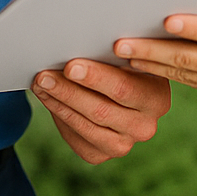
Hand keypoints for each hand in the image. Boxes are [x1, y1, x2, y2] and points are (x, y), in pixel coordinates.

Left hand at [31, 59, 169, 163]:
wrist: (119, 93)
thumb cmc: (121, 66)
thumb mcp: (127, 58)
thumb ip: (112, 54)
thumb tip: (78, 41)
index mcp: (156, 99)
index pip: (124, 88)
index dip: (96, 78)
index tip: (71, 66)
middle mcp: (144, 127)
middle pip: (100, 110)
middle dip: (69, 91)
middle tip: (45, 75)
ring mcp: (123, 145)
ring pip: (85, 125)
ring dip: (58, 102)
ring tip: (40, 83)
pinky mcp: (100, 154)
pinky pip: (75, 137)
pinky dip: (58, 115)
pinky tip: (47, 98)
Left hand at [114, 2, 196, 112]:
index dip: (193, 27)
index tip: (164, 19)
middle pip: (195, 60)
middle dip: (154, 51)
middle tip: (122, 43)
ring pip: (189, 77)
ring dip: (153, 65)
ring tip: (124, 53)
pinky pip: (196, 87)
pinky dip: (168, 75)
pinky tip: (145, 64)